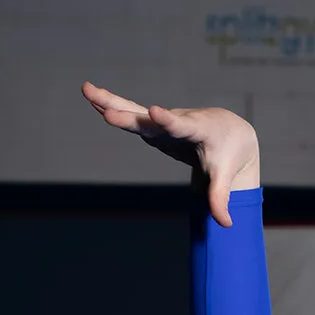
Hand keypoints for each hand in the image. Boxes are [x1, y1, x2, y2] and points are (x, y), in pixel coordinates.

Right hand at [81, 81, 259, 227]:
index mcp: (198, 130)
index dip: (168, 120)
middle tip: (107, 113)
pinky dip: (112, 106)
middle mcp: (177, 120)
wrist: (228, 131)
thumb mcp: (225, 174)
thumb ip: (220, 196)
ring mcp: (163, 122)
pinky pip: (131, 115)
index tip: (154, 111)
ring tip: (86, 89)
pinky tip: (92, 100)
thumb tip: (226, 224)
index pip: (181, 126)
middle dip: (129, 116)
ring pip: (135, 111)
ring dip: (110, 102)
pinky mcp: (154, 125)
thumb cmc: (227, 152)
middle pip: (150, 119)